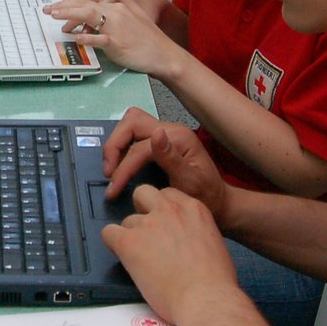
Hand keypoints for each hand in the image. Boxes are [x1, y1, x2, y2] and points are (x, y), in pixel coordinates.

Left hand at [47, 0, 180, 77]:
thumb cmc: (150, 37)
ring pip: (90, 18)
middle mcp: (115, 15)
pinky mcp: (118, 44)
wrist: (164, 54)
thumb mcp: (137, 11)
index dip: (70, 2)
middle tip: (47, 10)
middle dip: (64, 7)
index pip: (88, 1)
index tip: (55, 6)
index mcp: (117, 7)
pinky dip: (88, 37)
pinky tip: (76, 36)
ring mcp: (117, 29)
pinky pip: (100, 39)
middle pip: (85, 6)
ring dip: (70, 16)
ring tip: (55, 17)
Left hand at [102, 184, 236, 325]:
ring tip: (141, 259)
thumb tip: (185, 240)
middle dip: (142, 210)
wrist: (205, 299)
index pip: (168, 195)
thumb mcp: (214, 243)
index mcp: (193, 209)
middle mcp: (170, 211)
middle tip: (147, 233)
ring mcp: (148, 224)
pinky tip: (123, 258)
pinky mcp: (130, 242)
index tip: (162, 225)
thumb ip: (195, 232)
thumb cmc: (215, 282)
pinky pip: (109, 233)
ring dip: (132, 236)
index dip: (161, 210)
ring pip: (127, 220)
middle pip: (143, 194)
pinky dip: (112, 244)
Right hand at [103, 106, 227, 212]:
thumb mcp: (190, 182)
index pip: (139, 147)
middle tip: (108, 172)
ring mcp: (165, 133)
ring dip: (117, 144)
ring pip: (130, 124)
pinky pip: (134, 134)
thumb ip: (172, 159)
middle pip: (131, 122)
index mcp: (179, 138)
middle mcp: (171, 129)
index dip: (123, 168)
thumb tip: (156, 134)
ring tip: (111, 169)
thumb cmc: (205, 197)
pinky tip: (120, 165)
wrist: (218, 202)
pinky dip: (122, 146)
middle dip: (114, 145)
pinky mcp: (160, 141)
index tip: (113, 189)